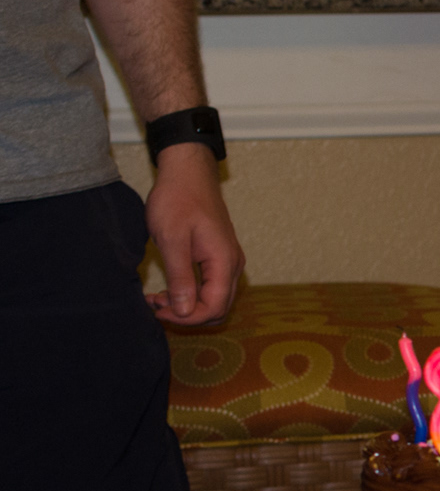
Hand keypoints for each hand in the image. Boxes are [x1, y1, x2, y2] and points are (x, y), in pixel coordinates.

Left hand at [145, 143, 243, 323]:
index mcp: (224, 261)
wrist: (188, 173)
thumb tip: (185, 311)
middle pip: (219, 308)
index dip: (186, 317)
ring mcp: (228, 261)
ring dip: (188, 306)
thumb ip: (180, 277)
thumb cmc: (178, 200)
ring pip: (215, 300)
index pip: (214, 307)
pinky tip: (170, 287)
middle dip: (187, 314)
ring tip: (159, 297)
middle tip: (156, 305)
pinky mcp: (220, 257)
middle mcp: (233, 265)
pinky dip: (191, 295)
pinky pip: (211, 287)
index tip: (157, 309)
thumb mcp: (172, 239)